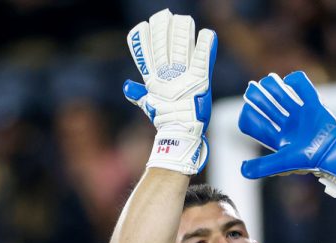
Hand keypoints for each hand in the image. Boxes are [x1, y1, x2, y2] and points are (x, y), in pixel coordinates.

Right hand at [123, 9, 216, 174]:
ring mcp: (183, 78)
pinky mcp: (200, 81)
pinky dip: (206, 46)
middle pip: (163, 46)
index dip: (145, 39)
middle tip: (165, 15)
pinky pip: (202, 60)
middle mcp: (167, 76)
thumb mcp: (150, 104)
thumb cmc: (165, 119)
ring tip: (184, 19)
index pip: (146, 55)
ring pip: (180, 48)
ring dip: (182, 31)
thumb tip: (128, 86)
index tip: (144, 25)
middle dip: (164, 29)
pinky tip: (208, 34)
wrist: (179, 134)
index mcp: (154, 80)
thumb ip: (139, 93)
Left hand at [238, 71, 335, 196]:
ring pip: (282, 95)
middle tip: (252, 89)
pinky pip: (303, 87)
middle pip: (267, 106)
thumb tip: (242, 169)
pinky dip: (295, 81)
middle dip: (258, 97)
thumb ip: (263, 166)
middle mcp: (287, 125)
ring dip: (273, 86)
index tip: (247, 110)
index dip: (249, 115)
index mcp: (278, 138)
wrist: (334, 152)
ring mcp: (300, 115)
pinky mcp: (314, 105)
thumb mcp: (283, 162)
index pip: (257, 123)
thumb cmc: (309, 160)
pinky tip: (289, 81)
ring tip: (268, 80)